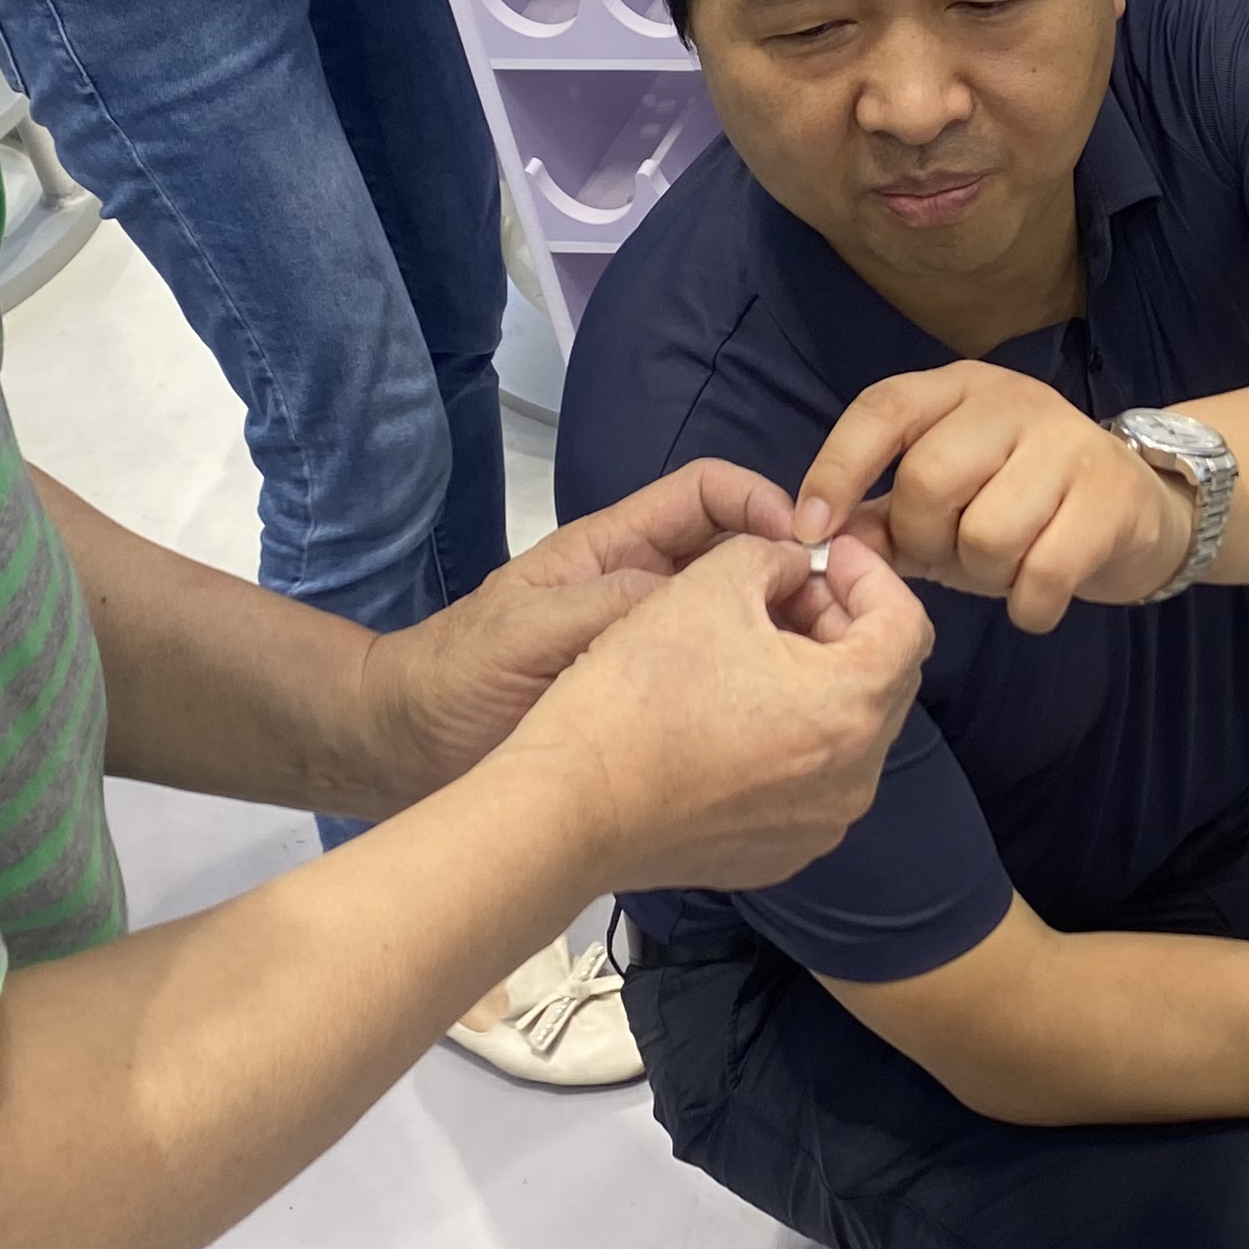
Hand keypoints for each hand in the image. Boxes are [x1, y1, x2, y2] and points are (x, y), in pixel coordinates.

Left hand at [359, 461, 805, 794]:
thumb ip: (610, 605)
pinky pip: (726, 686)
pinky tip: (790, 717)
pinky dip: (764, 691)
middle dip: (794, 571)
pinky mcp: (663, 708)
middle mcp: (649, 591)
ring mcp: (658, 651)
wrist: (410, 753)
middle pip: (743, 557)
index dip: (761, 502)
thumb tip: (705, 599)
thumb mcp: (532, 628)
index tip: (804, 543)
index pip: (709, 495)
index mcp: (619, 548)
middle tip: (837, 614)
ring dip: (787, 633)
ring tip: (825, 666)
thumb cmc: (459, 676)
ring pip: (744, 624)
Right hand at [519, 534, 930, 891]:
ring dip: (815, 681)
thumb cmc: (639, 690)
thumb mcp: (710, 584)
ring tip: (750, 650)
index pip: (906, 621)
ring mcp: (818, 825)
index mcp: (852, 706)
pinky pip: (808, 783)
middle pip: (881, 678)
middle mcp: (854, 778)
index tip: (819, 553)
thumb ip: (771, 556)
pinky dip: (789, 739)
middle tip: (782, 592)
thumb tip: (790, 567)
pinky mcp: (777, 854)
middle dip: (841, 623)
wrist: (569, 806)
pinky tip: (729, 716)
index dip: (867, 573)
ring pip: (845, 732)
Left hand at [797, 367, 1197, 632]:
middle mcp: (1012, 402)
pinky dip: (1029, 606)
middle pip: (929, 480)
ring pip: (986, 534)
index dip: (837, 469)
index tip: (811, 530)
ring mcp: (1068, 444)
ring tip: (1004, 570)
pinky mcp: (1110, 499)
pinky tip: (1036, 600)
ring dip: (984, 577)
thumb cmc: (1021, 505)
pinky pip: (1042, 574)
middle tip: (949, 556)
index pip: (882, 410)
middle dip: (925, 540)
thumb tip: (817, 542)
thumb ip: (882, 515)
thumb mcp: (945, 501)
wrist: (1139, 509)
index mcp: (957, 390)